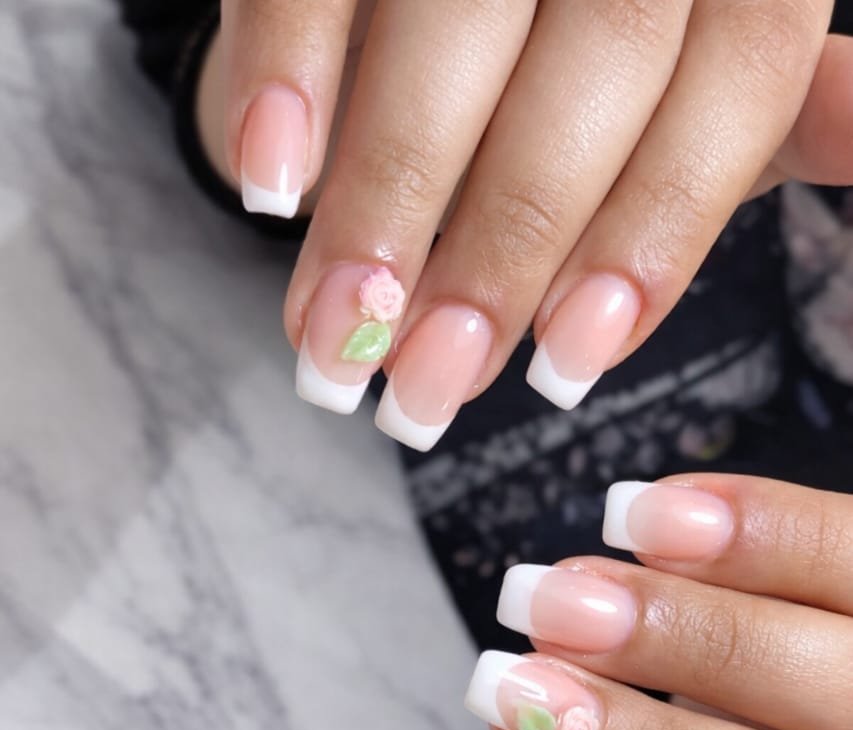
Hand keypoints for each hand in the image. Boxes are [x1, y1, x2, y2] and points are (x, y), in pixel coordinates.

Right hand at [222, 1, 852, 445]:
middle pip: (596, 56)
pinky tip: (272, 179)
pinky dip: (286, 69)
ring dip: (389, 192)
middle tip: (425, 385)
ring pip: (455, 14)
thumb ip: (763, 109)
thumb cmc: (576, 35)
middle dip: (502, 244)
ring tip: (336, 329)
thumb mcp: (693, 63)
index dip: (652, 232)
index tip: (566, 365)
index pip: (731, 80)